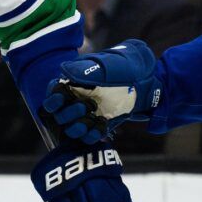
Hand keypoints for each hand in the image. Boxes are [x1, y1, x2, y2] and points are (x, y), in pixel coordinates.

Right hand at [40, 39, 160, 143]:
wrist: (148, 80)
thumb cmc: (128, 65)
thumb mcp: (108, 64)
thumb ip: (86, 69)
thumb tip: (63, 71)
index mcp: (75, 82)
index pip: (53, 93)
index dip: (53, 99)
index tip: (61, 98)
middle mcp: (79, 99)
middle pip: (59, 115)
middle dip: (68, 114)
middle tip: (86, 106)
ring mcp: (89, 113)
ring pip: (71, 129)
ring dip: (78, 128)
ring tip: (92, 119)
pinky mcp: (100, 124)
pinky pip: (89, 137)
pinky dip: (93, 135)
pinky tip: (103, 125)